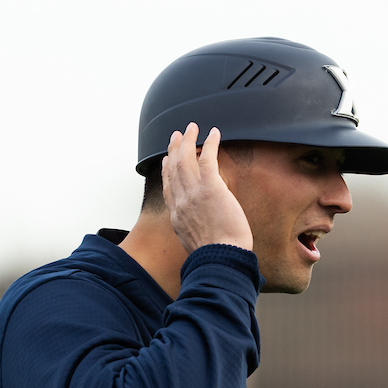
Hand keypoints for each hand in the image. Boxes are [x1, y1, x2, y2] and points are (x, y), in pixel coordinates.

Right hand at [162, 123, 253, 253]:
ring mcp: (194, 194)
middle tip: (177, 135)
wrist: (221, 259)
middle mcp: (181, 202)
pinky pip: (208, 159)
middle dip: (174, 149)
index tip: (166, 159)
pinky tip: (213, 133)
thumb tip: (202, 228)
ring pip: (186, 160)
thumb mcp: (195, 243)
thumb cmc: (216, 257)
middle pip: (173, 168)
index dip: (166, 170)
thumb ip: (194, 229)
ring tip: (192, 128)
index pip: (168, 187)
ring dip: (189, 141)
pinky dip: (209, 144)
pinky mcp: (211, 188)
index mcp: (177, 216)